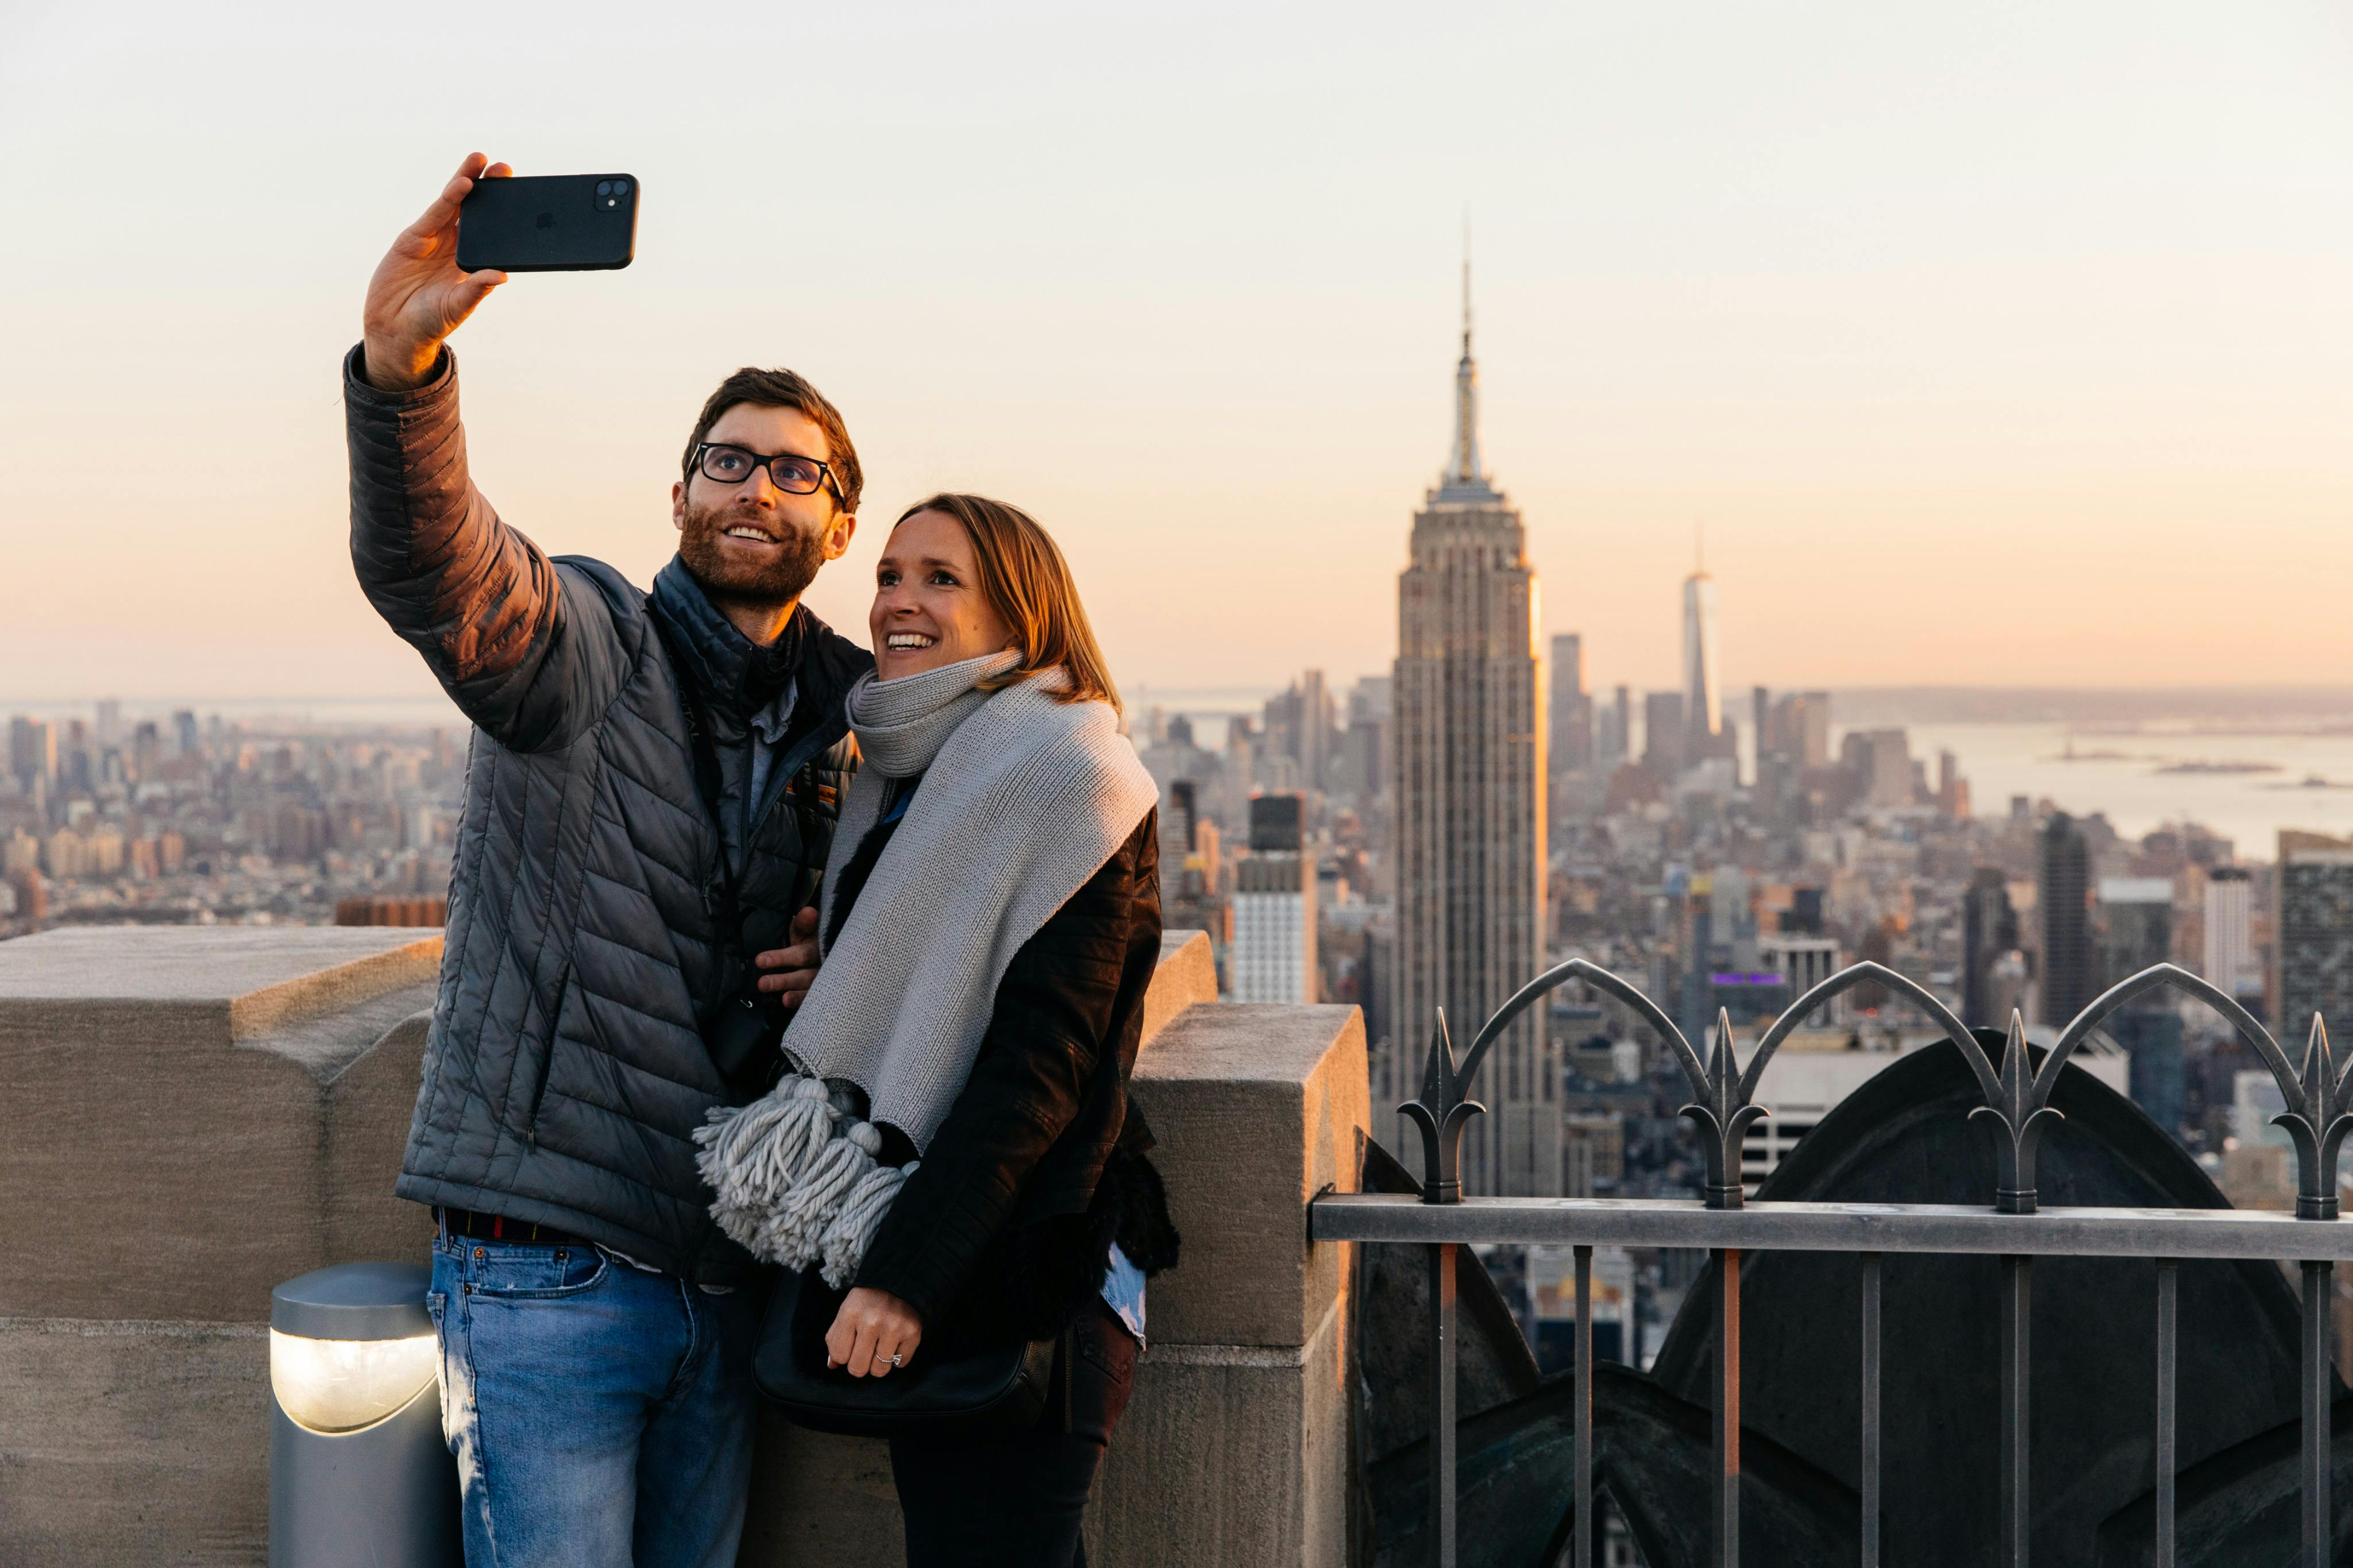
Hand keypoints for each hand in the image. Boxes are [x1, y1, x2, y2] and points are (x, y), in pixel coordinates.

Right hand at [361, 152, 511, 390]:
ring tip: (481, 161)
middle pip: (475, 211)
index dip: (503, 213)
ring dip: (467, 182)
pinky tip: (462, 184)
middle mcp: (455, 247)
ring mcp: (434, 240)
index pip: (492, 233)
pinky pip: (434, 215)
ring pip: (453, 205)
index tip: (521, 195)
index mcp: (472, 262)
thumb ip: (476, 290)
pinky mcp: (413, 238)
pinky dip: (448, 199)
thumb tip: (502, 275)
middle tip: (504, 168)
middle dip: (488, 189)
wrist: (394, 330)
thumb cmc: (430, 322)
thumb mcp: (457, 307)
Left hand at [754, 906, 821, 1007]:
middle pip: (805, 975)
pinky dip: (800, 1001)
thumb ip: (804, 923)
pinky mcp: (822, 992)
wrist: (828, 947)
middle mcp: (825, 966)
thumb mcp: (806, 929)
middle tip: (762, 984)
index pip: (802, 955)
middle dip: (783, 980)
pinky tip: (787, 1003)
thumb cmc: (811, 938)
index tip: (759, 961)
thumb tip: (809, 912)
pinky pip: (812, 999)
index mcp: (821, 948)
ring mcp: (825, 981)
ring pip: (809, 988)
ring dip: (793, 994)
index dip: (781, 958)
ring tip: (777, 997)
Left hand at [826, 1287, 920, 1376]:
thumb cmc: (867, 1302)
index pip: (840, 1356)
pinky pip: (901, 1364)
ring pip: (880, 1370)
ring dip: (879, 1363)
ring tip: (880, 1347)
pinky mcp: (913, 1332)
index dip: (844, 1355)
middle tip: (865, 1351)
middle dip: (860, 1364)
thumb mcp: (845, 1312)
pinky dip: (898, 1358)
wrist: (899, 1283)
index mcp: (850, 1313)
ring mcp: (894, 1327)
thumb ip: (835, 1339)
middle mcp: (872, 1320)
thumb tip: (832, 1365)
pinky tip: (895, 1343)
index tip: (851, 1346)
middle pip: (858, 1367)